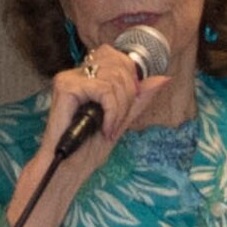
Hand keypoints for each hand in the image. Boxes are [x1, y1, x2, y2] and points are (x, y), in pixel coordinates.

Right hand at [1, 50, 169, 226]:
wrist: (68, 168)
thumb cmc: (87, 149)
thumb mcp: (121, 120)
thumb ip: (138, 99)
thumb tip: (161, 79)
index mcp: (88, 76)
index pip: (119, 58)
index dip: (131, 81)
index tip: (124, 109)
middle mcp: (77, 72)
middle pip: (120, 65)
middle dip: (128, 96)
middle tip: (117, 122)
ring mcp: (69, 78)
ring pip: (114, 78)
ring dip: (120, 108)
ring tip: (109, 129)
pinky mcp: (65, 87)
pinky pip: (103, 89)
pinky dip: (112, 111)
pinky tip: (104, 128)